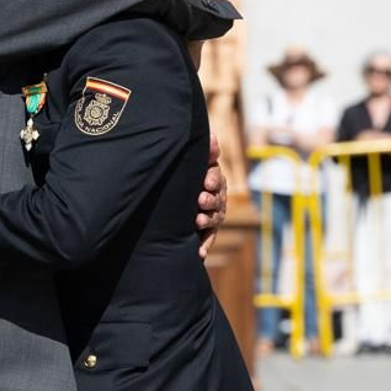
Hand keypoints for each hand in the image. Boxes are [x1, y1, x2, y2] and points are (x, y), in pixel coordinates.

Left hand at [195, 136, 227, 259]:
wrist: (173, 200)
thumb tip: (213, 136)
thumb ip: (205, 152)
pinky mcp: (205, 231)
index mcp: (212, 179)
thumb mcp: (195, 163)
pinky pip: (207, 239)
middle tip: (200, 200)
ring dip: (207, 220)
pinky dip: (204, 246)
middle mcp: (215, 197)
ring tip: (197, 221)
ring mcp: (212, 215)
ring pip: (213, 218)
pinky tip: (199, 254)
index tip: (206, 182)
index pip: (216, 177)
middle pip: (217, 199)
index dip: (213, 179)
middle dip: (210, 199)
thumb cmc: (185, 175)